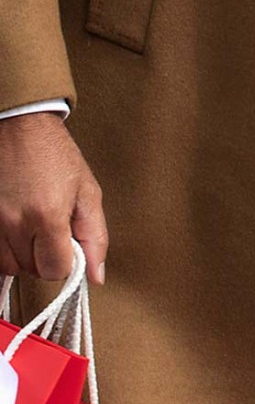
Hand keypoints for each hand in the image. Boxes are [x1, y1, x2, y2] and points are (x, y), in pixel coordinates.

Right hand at [0, 114, 106, 285]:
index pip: (55, 270)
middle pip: (32, 270)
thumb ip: (94, 236)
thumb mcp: (86, 191)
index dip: (66, 261)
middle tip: (51, 229)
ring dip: (23, 254)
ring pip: (9, 266)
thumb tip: (96, 276)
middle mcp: (16, 222)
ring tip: (32, 226)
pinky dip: (5, 247)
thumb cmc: (54, 154)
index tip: (68, 244)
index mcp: (48, 215)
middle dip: (45, 256)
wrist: (20, 127)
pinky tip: (15, 226)